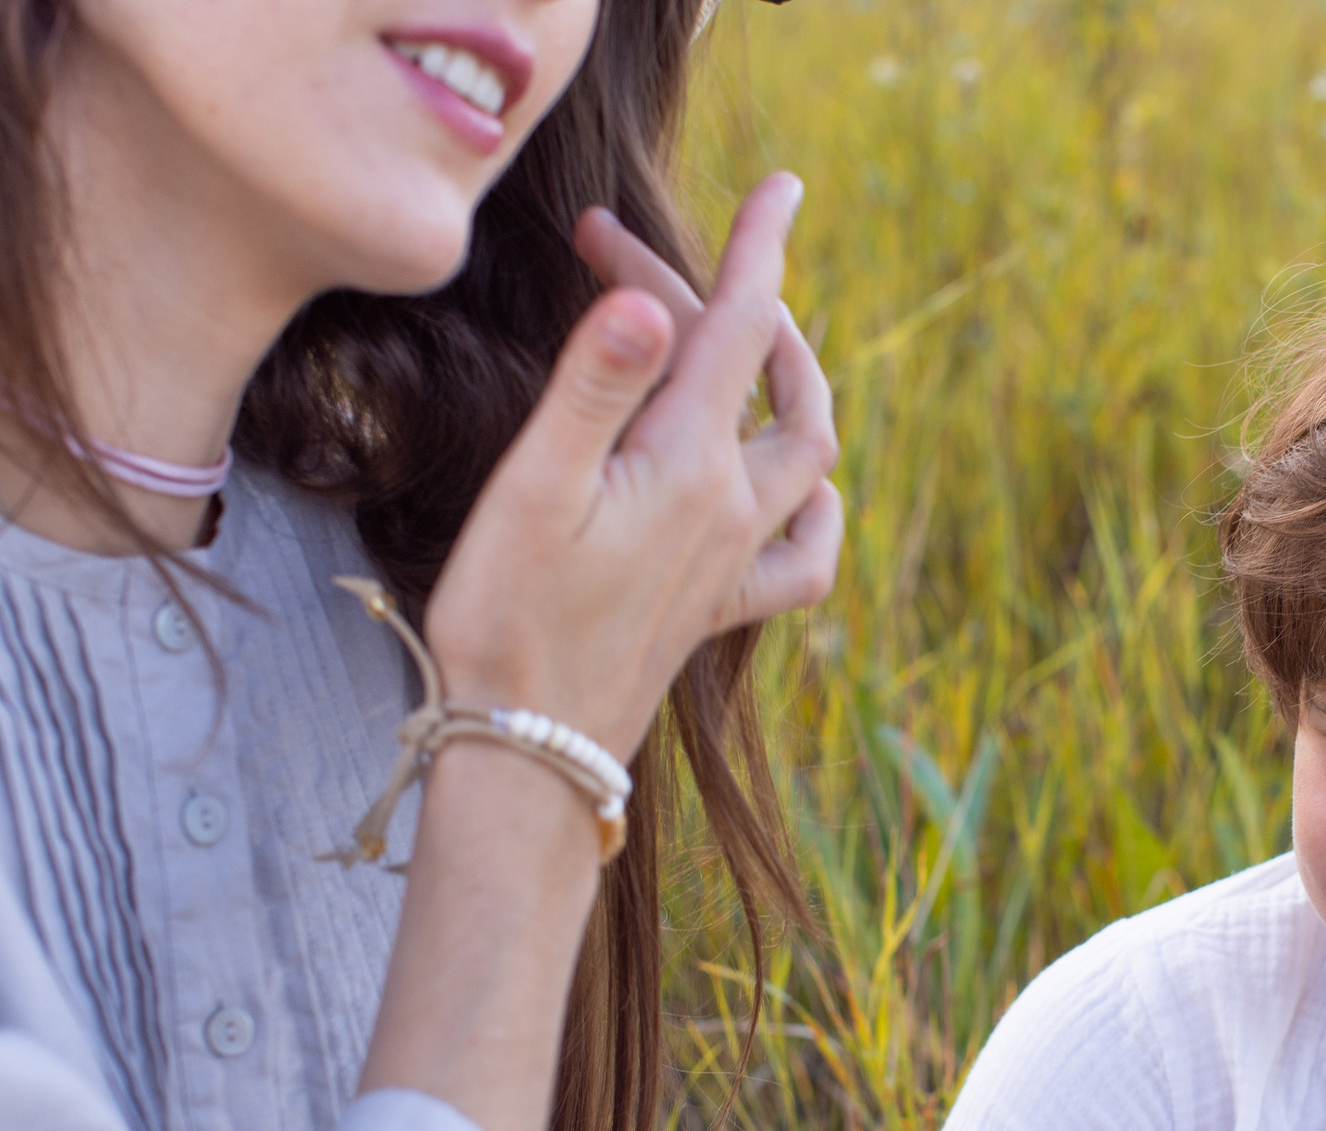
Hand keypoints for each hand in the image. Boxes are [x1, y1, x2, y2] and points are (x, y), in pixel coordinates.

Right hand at [423, 172, 841, 760]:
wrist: (526, 750)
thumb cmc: (508, 619)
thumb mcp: (533, 488)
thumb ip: (596, 387)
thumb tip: (652, 305)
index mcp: (687, 465)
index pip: (738, 327)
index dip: (757, 246)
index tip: (779, 184)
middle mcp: (731, 510)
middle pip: (767, 377)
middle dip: (732, 301)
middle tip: (632, 262)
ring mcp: (733, 563)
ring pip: (806, 455)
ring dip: (793, 385)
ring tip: (753, 339)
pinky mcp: (718, 609)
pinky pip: (805, 557)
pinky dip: (818, 508)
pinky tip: (803, 491)